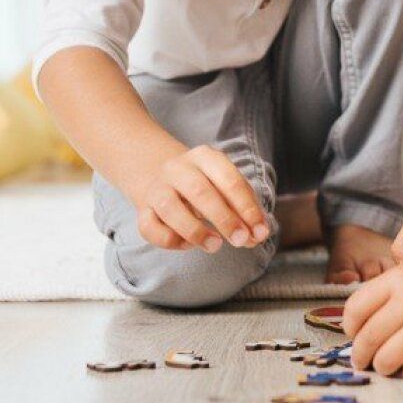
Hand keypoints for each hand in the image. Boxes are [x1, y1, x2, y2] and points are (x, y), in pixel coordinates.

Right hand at [134, 144, 269, 252]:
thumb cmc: (204, 183)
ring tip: (215, 246)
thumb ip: (242, 208)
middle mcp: (178, 168)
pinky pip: (149, 227)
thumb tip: (257, 235)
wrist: (158, 172)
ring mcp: (157, 188)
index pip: (230, 180)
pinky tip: (187, 245)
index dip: (247, 208)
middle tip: (241, 240)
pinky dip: (170, 240)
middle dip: (224, 219)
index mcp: (206, 156)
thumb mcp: (224, 184)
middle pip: (201, 192)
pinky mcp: (142, 209)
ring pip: (171, 209)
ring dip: (196, 231)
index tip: (260, 232)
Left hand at [343, 253, 402, 380]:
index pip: (354, 310)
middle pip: (367, 340)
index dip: (351, 330)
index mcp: (401, 276)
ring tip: (398, 363)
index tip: (357, 336)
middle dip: (364, 357)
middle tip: (369, 361)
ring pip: (386, 361)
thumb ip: (393, 293)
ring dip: (388, 367)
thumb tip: (363, 327)